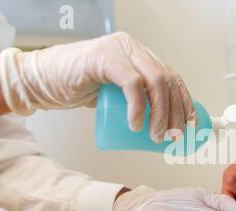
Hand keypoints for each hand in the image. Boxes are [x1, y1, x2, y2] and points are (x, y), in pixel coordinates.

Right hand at [0, 32, 195, 140]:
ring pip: (155, 81)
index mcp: (140, 56)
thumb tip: (159, 123)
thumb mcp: (116, 94)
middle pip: (167, 81)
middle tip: (173, 137)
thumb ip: (134, 97)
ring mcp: (120, 50)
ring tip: (157, 136)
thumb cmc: (80, 88)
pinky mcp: (104, 57)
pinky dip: (139, 107)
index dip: (185, 102)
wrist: (44, 80)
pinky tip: (137, 125)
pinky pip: (132, 84)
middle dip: (177, 112)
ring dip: (162, 113)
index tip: (191, 124)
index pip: (172, 78)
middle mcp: (133, 49)